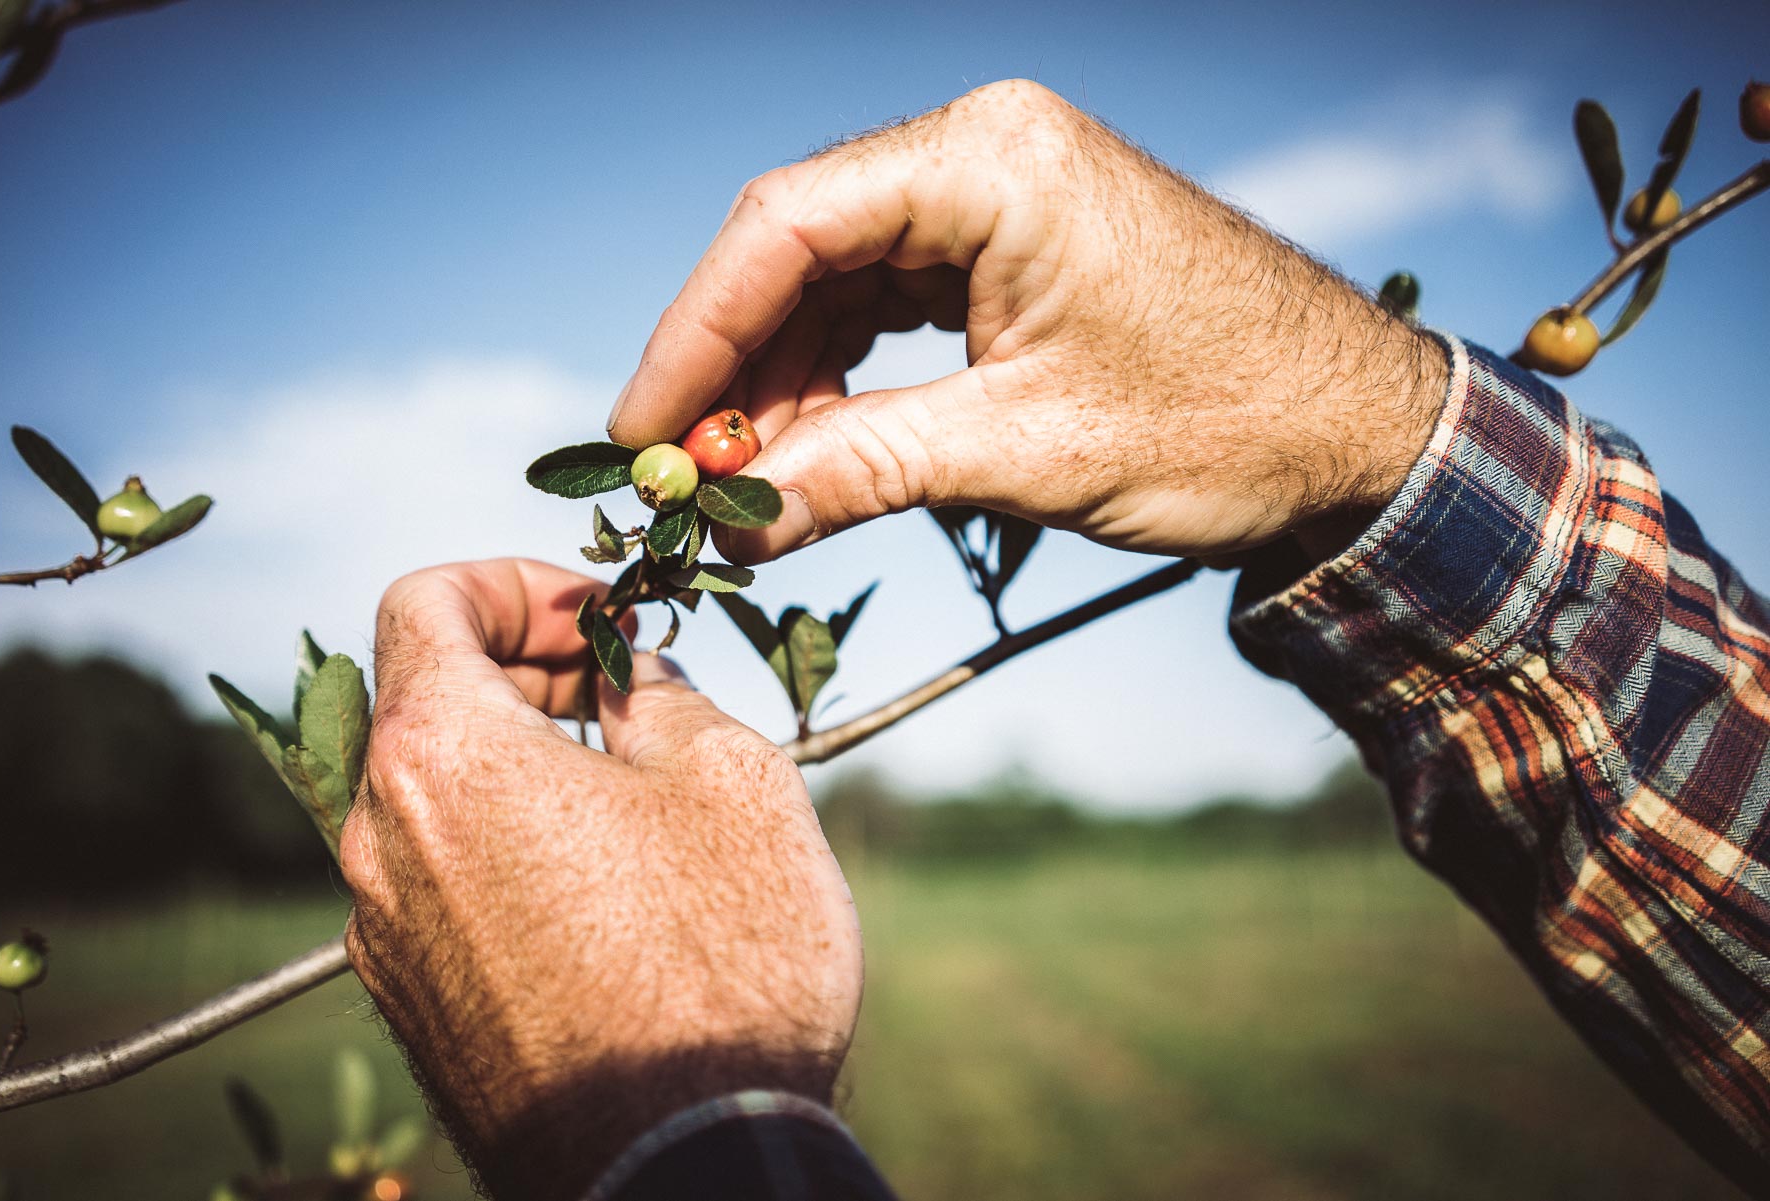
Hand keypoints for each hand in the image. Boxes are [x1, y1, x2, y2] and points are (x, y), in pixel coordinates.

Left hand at [340, 559, 861, 1197]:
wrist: (682, 1167)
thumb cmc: (719, 963)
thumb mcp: (732, 779)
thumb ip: (665, 694)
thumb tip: (633, 678)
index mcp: (441, 756)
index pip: (423, 599)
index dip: (516, 580)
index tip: (601, 616)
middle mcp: (380, 841)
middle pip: (426, 699)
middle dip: (529, 670)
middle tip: (631, 692)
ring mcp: (387, 934)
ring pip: (437, 796)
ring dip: (524, 761)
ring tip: (636, 789)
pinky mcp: (416, 1008)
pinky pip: (446, 881)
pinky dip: (510, 843)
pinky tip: (610, 882)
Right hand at [607, 79, 1447, 563]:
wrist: (1359, 430)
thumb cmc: (1229, 422)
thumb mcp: (1025, 452)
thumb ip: (862, 470)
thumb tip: (734, 526)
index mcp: (993, 158)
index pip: (787, 226)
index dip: (694, 335)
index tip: (640, 434)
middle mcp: (986, 149)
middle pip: (800, 248)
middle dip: (735, 370)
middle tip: (684, 480)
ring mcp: (1000, 191)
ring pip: (838, 279)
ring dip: (784, 381)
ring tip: (743, 483)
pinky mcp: (1014, 243)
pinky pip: (892, 300)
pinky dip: (845, 374)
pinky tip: (812, 447)